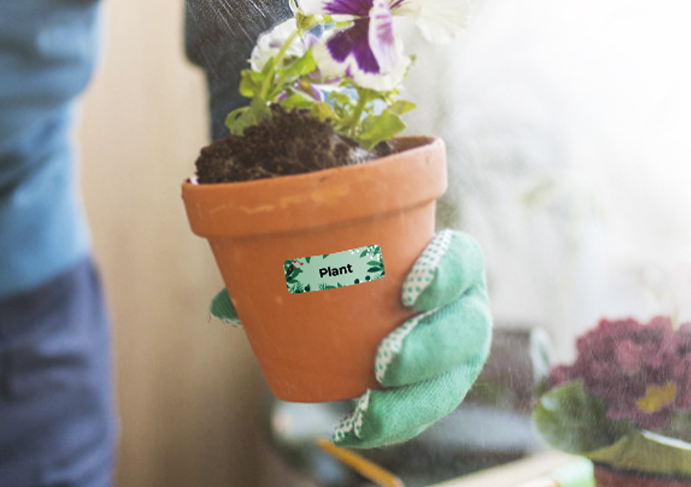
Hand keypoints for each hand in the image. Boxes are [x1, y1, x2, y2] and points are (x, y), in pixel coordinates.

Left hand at [210, 229, 492, 447]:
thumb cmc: (356, 273)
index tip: (409, 289)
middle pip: (466, 330)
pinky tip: (356, 430)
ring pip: (450, 383)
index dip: (446, 273)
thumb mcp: (327, 265)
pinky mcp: (438, 391)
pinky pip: (421, 415)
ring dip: (412, 400)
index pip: (464, 260)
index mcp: (450, 263)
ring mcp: (458, 357)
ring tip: (368, 409)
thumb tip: (224, 306)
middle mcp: (465, 311)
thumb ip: (281, 276)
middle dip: (431, 348)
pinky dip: (390, 426)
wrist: (378, 307)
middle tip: (385, 360)